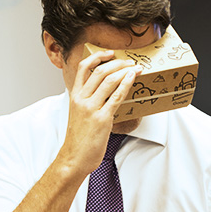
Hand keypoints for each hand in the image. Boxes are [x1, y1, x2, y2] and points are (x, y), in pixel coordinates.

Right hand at [60, 50, 141, 174]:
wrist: (74, 158)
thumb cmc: (78, 139)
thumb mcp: (77, 115)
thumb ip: (87, 102)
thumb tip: (106, 94)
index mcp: (74, 96)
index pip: (82, 68)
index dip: (97, 56)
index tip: (109, 53)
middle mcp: (81, 99)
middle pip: (99, 71)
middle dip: (117, 62)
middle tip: (129, 62)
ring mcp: (91, 108)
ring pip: (109, 80)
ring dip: (125, 71)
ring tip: (136, 68)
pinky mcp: (102, 119)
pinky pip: (116, 96)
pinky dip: (126, 84)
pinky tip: (133, 78)